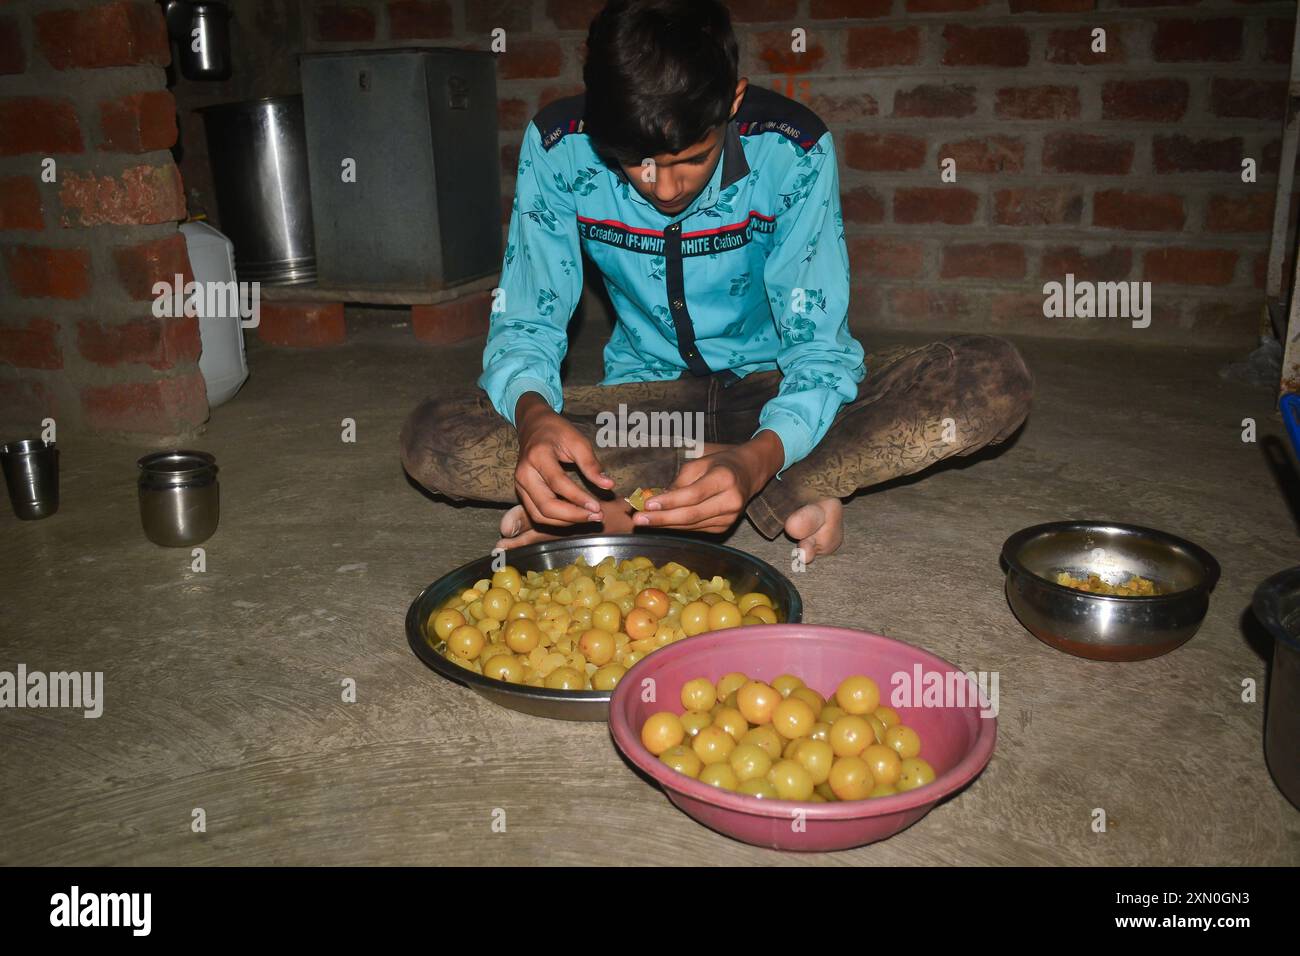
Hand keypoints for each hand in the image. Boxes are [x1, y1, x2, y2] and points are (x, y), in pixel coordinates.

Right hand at [514, 392, 613, 525]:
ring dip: (566, 522)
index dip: (578, 498)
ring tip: (589, 518)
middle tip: (596, 517)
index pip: (558, 483)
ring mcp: (520, 485)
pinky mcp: (522, 493)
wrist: (533, 426)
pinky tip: (575, 516)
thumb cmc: (557, 432)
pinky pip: (537, 514)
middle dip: (573, 516)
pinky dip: (556, 521)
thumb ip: (591, 464)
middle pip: (546, 506)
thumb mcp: (577, 440)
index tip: (597, 508)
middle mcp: (524, 473)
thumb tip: (608, 485)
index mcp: (538, 455)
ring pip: (540, 515)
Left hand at [632, 431, 784, 533]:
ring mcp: (730, 517)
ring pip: (691, 525)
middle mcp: (731, 501)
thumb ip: (679, 482)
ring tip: (644, 521)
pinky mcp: (725, 527)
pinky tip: (662, 522)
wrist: (749, 473)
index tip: (647, 504)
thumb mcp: (700, 463)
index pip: (693, 494)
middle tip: (639, 520)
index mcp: (725, 479)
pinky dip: (677, 526)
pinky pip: (696, 529)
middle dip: (662, 519)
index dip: (669, 502)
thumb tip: (657, 499)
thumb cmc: (721, 464)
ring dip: (665, 524)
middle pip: (691, 515)